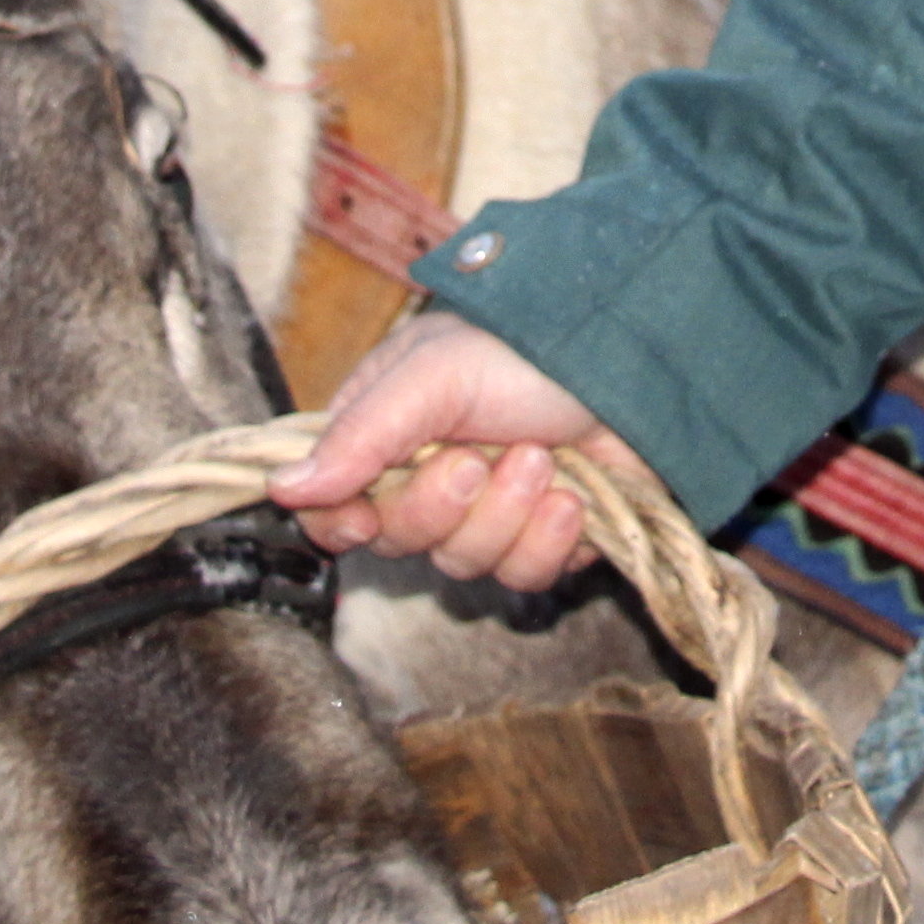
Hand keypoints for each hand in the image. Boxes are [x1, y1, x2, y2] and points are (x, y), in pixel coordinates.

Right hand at [267, 310, 612, 592]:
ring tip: (542, 459)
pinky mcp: (546, 539)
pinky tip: (574, 499)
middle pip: (398, 542)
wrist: (641, 359)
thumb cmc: (528, 347)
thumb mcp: (433, 374)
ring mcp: (491, 510)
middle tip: (478, 458)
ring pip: (463, 565)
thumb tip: (282, 489)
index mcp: (388, 430)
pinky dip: (549, 540)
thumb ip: (360, 433)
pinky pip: (524, 576)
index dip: (344, 521)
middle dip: (442, 506)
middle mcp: (432, 475)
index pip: (333, 507)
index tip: (364, 514)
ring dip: (506, 514)